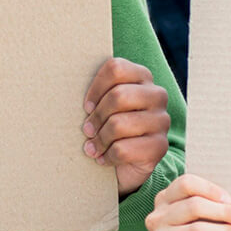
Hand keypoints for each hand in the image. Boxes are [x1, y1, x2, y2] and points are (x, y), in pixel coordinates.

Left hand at [82, 58, 169, 197]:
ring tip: (92, 147)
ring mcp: (162, 120)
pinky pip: (123, 149)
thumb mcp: (102, 104)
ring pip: (119, 124)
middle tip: (87, 130)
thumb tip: (69, 85)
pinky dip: (108, 156)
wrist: (128, 162)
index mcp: (142, 76)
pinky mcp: (161, 146)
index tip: (86, 106)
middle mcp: (157, 95)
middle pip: (118, 96)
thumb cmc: (108, 125)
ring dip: (99, 139)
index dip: (95, 88)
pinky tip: (104, 158)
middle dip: (96, 116)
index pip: (116, 68)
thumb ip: (96, 91)